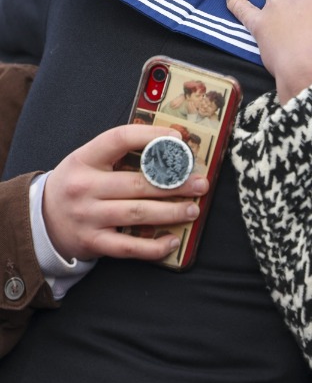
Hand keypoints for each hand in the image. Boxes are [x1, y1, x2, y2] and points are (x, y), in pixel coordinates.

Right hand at [43, 125, 208, 261]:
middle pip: (138, 183)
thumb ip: (121, 151)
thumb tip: (169, 143)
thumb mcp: (88, 160)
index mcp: (84, 158)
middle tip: (200, 183)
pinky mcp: (92, 243)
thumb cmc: (77, 183)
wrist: (39, 220)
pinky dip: (153, 246)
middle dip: (175, 183)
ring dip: (171, 212)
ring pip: (138, 213)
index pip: (119, 138)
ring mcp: (88, 217)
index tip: (178, 139)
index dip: (151, 136)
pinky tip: (172, 240)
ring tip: (193, 209)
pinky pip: (128, 246)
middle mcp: (84, 187)